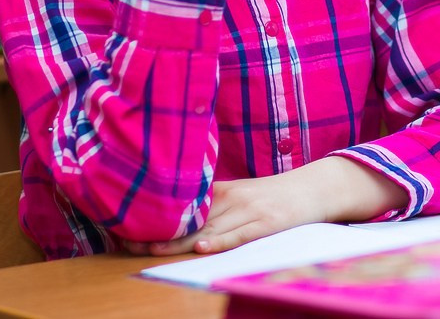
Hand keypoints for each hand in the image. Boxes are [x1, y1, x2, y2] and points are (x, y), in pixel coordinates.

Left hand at [122, 157, 407, 255]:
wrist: (314, 188)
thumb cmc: (273, 196)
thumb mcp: (241, 194)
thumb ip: (213, 203)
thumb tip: (178, 215)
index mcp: (222, 191)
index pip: (182, 207)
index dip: (154, 219)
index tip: (125, 228)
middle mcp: (232, 198)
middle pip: (190, 220)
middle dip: (158, 234)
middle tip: (127, 242)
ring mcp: (250, 210)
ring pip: (209, 228)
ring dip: (179, 241)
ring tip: (151, 250)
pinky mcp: (267, 222)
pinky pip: (240, 234)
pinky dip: (221, 240)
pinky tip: (201, 246)